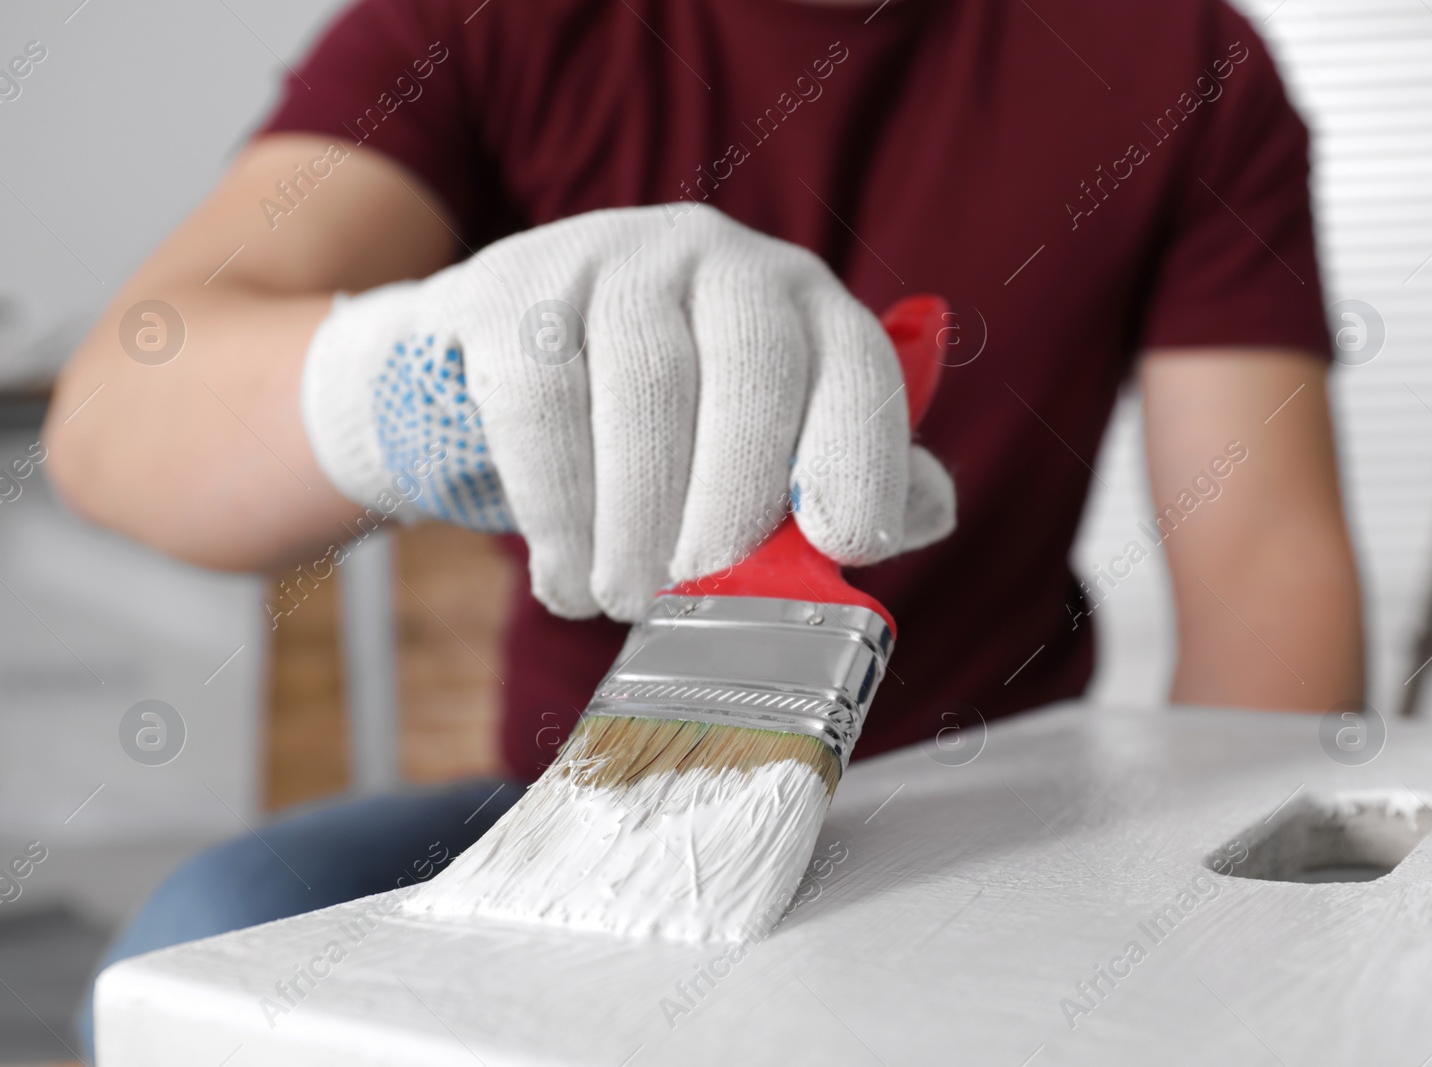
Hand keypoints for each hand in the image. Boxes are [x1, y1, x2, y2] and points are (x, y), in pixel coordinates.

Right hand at [302, 205, 953, 620]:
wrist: (518, 371)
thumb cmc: (673, 431)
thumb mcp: (770, 450)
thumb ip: (851, 482)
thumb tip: (917, 513)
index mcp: (807, 307)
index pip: (858, 367)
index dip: (863, 454)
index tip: (846, 544)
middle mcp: (724, 261)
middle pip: (752, 370)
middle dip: (732, 504)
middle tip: (696, 598)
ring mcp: (615, 258)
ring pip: (642, 385)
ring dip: (634, 522)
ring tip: (626, 601)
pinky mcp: (514, 285)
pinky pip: (540, 398)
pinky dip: (557, 509)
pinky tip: (566, 576)